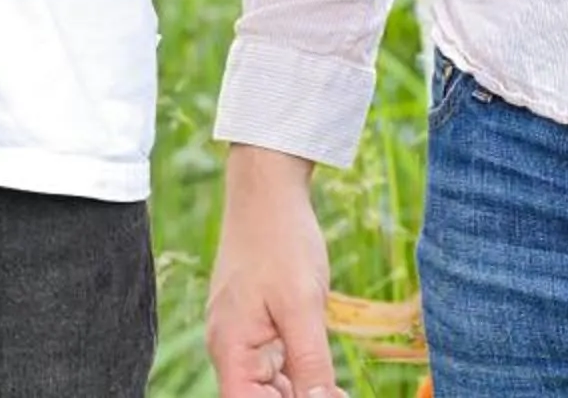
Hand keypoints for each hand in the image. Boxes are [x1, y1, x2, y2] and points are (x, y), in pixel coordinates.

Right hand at [207, 147, 344, 397]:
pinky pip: (276, 364)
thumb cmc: (281, 240)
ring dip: (302, 392)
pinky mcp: (257, 325)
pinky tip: (328, 380)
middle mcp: (230, 350)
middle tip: (338, 393)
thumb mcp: (303, 305)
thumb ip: (311, 362)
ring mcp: (243, 337)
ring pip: (271, 387)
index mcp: (230, 350)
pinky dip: (300, 374)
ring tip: (337, 390)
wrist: (268, 190)